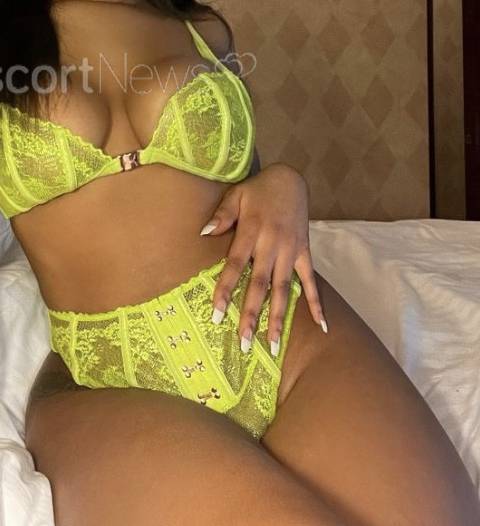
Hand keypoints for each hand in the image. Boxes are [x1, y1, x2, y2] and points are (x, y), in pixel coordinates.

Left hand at [200, 163, 325, 354]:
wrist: (291, 179)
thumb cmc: (258, 190)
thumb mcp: (236, 194)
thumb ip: (222, 215)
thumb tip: (204, 233)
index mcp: (252, 231)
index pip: (235, 265)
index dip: (226, 289)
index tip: (217, 314)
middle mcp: (272, 244)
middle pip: (260, 284)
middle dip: (252, 314)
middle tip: (244, 343)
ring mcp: (291, 250)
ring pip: (283, 289)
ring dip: (278, 318)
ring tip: (273, 346)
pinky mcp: (304, 252)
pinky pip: (311, 280)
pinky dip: (315, 302)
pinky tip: (321, 326)